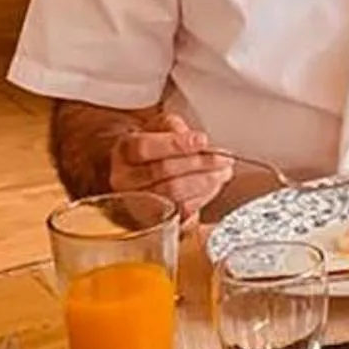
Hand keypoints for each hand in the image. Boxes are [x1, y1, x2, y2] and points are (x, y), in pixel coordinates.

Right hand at [106, 112, 232, 220]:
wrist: (148, 175)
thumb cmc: (157, 150)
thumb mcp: (161, 129)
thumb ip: (173, 128)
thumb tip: (192, 139)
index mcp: (125, 150)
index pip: (145, 147)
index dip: (176, 144)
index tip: (202, 140)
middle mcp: (125, 179)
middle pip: (163, 171)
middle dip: (200, 163)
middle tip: (224, 159)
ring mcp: (138, 203)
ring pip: (174, 193)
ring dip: (205, 182)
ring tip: (223, 171)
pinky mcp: (155, 220)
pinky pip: (181, 210)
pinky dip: (203, 196)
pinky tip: (214, 185)